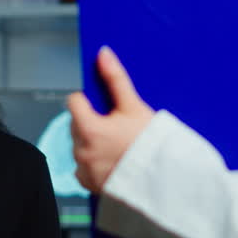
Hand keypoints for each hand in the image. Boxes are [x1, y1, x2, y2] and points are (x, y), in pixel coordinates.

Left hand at [68, 46, 154, 193]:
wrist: (163, 178)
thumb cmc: (150, 143)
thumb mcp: (133, 106)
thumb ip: (115, 79)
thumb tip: (103, 54)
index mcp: (88, 129)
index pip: (73, 102)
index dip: (88, 100)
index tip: (102, 105)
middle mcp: (81, 150)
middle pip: (76, 124)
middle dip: (90, 121)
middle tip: (115, 125)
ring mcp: (84, 169)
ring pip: (79, 145)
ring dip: (91, 141)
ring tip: (116, 143)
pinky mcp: (89, 183)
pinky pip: (83, 167)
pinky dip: (93, 162)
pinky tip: (111, 159)